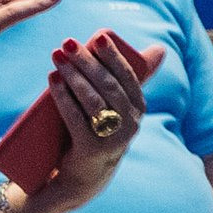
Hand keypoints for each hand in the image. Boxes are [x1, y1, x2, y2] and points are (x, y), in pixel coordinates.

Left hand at [18, 29, 155, 212]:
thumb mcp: (116, 105)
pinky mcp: (92, 151)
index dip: (114, 55)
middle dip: (88, 61)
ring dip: (74, 75)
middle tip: (67, 42)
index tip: (99, 35)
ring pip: (93, 101)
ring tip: (56, 57)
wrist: (83, 177)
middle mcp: (131, 125)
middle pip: (109, 86)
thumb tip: (159, 48)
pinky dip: (63, 96)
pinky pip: (76, 119)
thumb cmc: (98, 130)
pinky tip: (53, 79)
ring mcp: (113, 140)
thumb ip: (129, 78)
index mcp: (138, 109)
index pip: (129, 77)